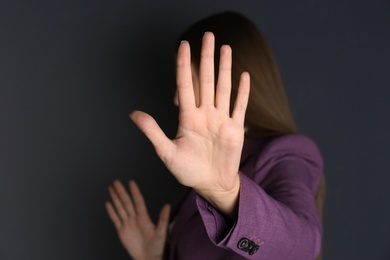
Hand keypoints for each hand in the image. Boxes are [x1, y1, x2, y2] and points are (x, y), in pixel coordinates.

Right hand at [105, 180, 169, 259]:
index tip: (131, 182)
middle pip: (126, 202)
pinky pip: (115, 219)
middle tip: (116, 182)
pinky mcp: (122, 231)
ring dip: (115, 198)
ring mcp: (127, 224)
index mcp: (144, 217)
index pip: (138, 201)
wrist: (148, 258)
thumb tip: (167, 205)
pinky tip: (108, 203)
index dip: (135, 192)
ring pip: (120, 208)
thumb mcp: (161, 232)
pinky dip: (111, 211)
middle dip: (121, 192)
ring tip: (111, 188)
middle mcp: (135, 218)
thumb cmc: (157, 247)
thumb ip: (163, 219)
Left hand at [130, 32, 249, 216]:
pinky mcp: (236, 129)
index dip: (184, 65)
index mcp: (188, 118)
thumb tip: (133, 113)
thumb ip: (152, 132)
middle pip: (206, 81)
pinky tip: (244, 75)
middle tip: (208, 36)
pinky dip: (243, 92)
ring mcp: (221, 120)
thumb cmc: (188, 171)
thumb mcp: (166, 153)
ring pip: (224, 88)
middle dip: (206, 58)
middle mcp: (205, 114)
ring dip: (226, 69)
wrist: (211, 184)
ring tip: (225, 48)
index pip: (185, 86)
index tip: (183, 45)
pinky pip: (240, 106)